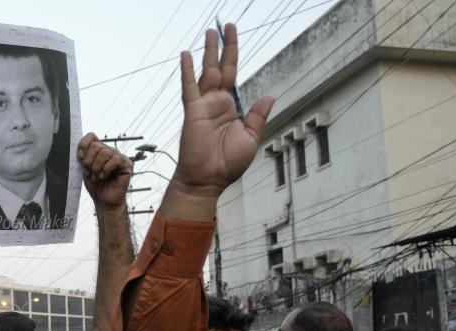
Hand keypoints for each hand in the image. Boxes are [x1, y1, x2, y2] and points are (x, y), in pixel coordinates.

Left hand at [78, 133, 132, 207]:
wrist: (104, 201)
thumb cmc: (96, 186)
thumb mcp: (85, 170)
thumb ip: (83, 158)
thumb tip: (77, 150)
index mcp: (98, 150)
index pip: (91, 137)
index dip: (83, 145)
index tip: (79, 158)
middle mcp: (109, 151)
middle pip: (97, 145)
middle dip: (89, 160)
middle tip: (89, 172)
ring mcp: (119, 157)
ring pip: (106, 152)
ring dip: (97, 166)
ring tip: (96, 177)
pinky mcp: (127, 164)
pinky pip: (115, 159)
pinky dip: (106, 168)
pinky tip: (104, 176)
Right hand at [162, 24, 273, 215]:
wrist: (207, 180)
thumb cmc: (227, 164)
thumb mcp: (251, 138)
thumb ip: (258, 116)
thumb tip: (269, 95)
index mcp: (231, 108)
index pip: (233, 75)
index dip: (234, 56)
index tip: (233, 37)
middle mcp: (217, 103)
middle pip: (221, 67)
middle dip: (224, 46)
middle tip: (225, 24)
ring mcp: (204, 106)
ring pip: (207, 72)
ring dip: (208, 51)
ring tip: (210, 31)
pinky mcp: (193, 112)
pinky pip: (189, 87)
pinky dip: (188, 71)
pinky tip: (186, 55)